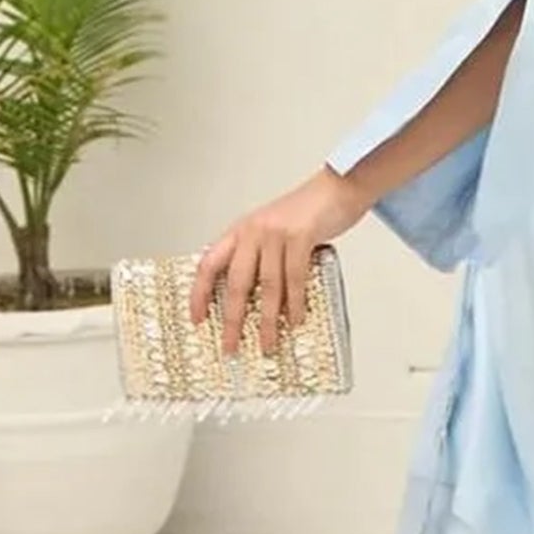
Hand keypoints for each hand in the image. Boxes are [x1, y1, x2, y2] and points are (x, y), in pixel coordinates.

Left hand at [191, 166, 371, 358]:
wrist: (336, 188)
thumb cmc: (306, 211)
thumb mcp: (270, 230)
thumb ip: (258, 255)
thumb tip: (252, 295)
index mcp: (241, 231)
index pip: (208, 264)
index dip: (199, 293)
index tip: (197, 318)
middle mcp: (253, 231)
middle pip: (236, 282)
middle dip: (233, 319)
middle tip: (231, 344)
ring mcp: (276, 233)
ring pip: (268, 286)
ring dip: (268, 319)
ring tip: (268, 341)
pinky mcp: (300, 236)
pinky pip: (295, 278)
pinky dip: (296, 302)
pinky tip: (296, 319)